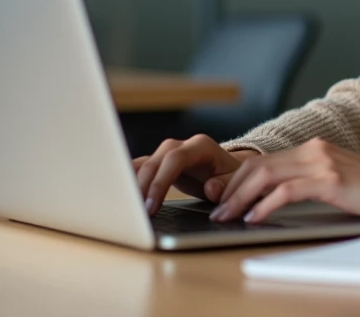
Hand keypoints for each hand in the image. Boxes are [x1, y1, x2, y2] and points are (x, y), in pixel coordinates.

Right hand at [133, 134, 259, 214]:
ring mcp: (166, 152)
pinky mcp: (158, 163)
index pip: (174, 159)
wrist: (225, 170)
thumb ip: (225, 185)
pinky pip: (139, 169)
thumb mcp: (235, 181)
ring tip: (128, 210)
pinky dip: (130, 183)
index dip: (161, 182)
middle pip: (154, 161)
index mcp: (200, 146)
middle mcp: (180, 145)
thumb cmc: (230, 177)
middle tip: (137, 213)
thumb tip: (210, 188)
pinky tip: (124, 200)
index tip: (152, 206)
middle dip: (143, 187)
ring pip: (142, 164)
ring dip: (132, 186)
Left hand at [211, 137, 359, 223]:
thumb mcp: (333, 180)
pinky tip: (255, 216)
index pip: (263, 160)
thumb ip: (305, 181)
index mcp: (313, 148)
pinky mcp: (330, 180)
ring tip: (227, 215)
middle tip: (215, 208)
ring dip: (241, 197)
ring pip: (267, 176)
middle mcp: (314, 150)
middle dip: (231, 188)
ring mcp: (322, 162)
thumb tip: (270, 197)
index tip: (219, 196)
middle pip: (259, 165)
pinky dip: (265, 204)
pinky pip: (287, 191)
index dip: (236, 178)